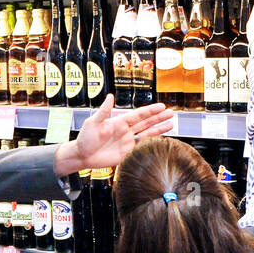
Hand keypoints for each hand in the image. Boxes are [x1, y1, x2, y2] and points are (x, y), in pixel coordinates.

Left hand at [54, 102, 174, 175]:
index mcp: (119, 122)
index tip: (162, 106)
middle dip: (159, 117)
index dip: (150, 111)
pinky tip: (160, 137)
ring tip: (171, 123)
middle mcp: (125, 130)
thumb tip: (110, 96)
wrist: (82, 156)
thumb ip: (103, 111)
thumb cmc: (85, 139)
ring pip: (146, 133)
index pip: (138, 115)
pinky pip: (142, 145)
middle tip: (171, 112)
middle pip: (146, 122)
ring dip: (158, 128)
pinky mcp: (127, 152)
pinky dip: (151, 141)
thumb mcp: (92, 123)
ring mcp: (127, 141)